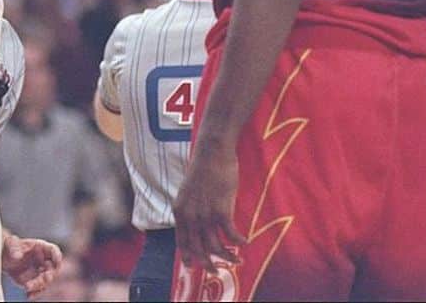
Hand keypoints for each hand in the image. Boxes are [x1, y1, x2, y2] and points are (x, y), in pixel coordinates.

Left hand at [2, 233, 61, 298]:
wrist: (5, 258)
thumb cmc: (11, 247)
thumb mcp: (11, 245)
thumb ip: (14, 249)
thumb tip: (17, 256)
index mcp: (41, 248)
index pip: (53, 250)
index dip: (57, 255)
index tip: (57, 261)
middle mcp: (44, 260)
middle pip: (53, 269)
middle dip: (49, 275)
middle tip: (43, 279)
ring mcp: (41, 272)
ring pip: (46, 281)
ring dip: (39, 285)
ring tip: (27, 286)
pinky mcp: (35, 281)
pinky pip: (38, 289)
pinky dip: (35, 293)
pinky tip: (28, 296)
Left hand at [173, 142, 246, 272]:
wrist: (212, 153)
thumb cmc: (202, 169)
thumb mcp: (188, 192)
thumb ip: (190, 209)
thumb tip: (196, 224)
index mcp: (180, 212)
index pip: (182, 242)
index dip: (189, 257)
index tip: (194, 266)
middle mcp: (190, 217)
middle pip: (198, 250)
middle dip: (208, 264)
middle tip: (216, 272)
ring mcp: (205, 215)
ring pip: (216, 246)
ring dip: (228, 257)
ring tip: (237, 261)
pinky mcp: (222, 211)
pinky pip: (231, 235)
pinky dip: (239, 242)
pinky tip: (245, 242)